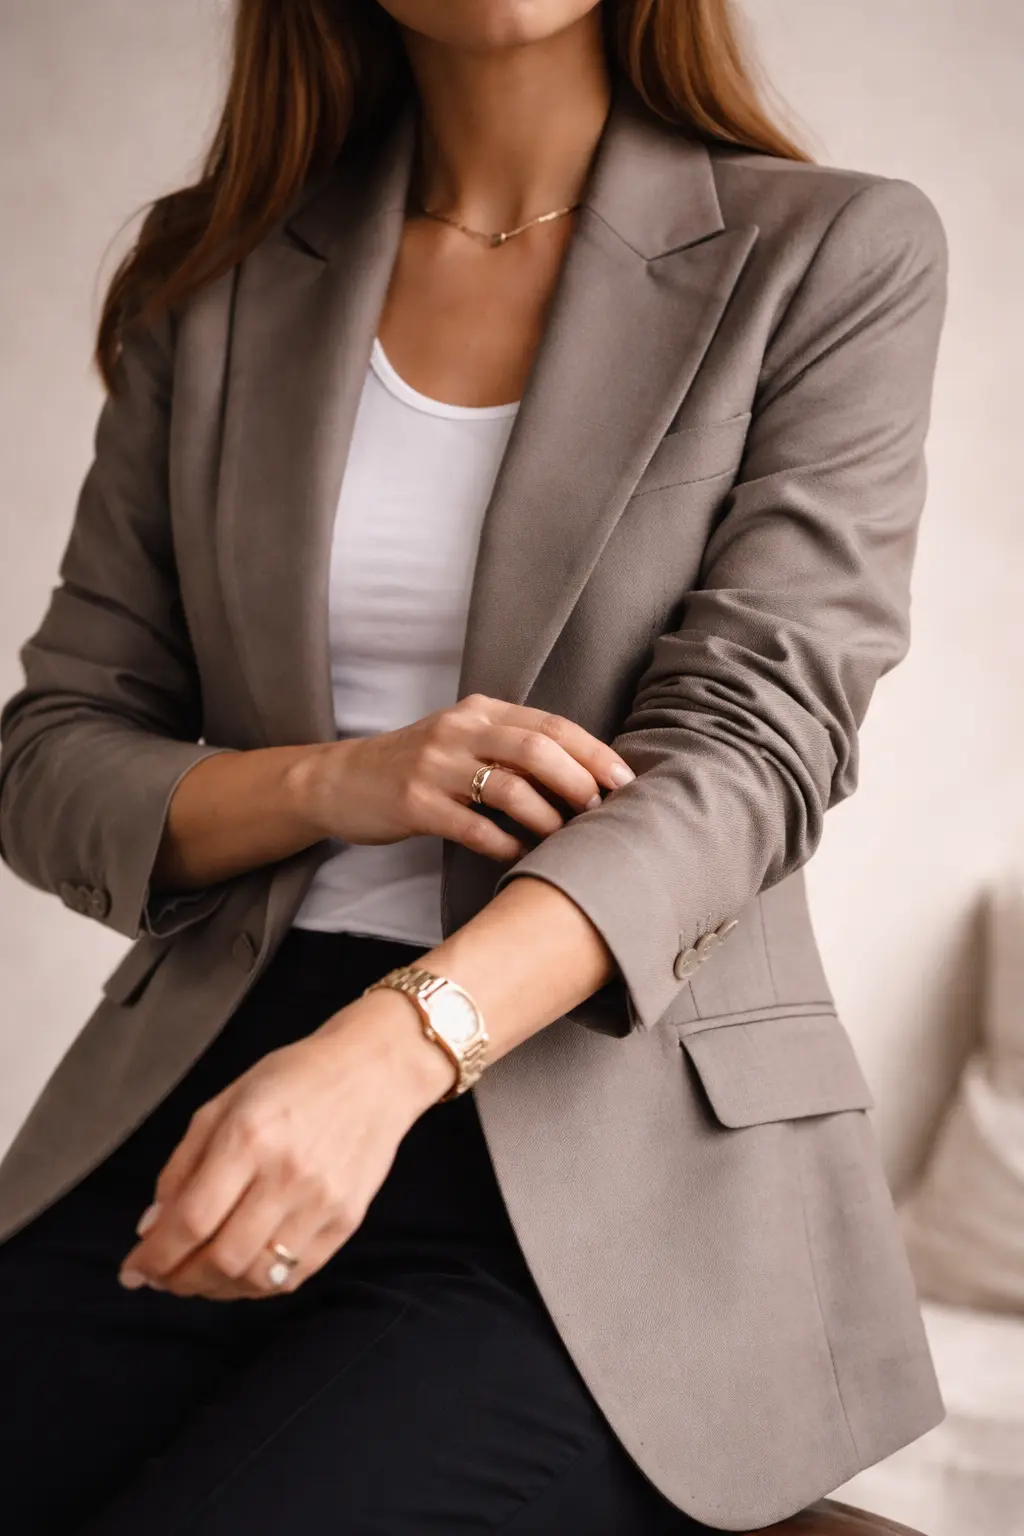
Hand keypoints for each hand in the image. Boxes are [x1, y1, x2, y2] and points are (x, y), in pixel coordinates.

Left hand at [116, 990, 452, 1300]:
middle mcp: (287, 1174)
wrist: (374, 1072)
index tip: (133, 1272)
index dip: (154, 1257)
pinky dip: (256, 1286)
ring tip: (196, 1277)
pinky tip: (239, 1271)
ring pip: (256, 1277)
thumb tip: (152, 1226)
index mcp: (249, 1136)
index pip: (191, 1220)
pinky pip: (293, 1276)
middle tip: (161, 1278)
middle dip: (178, 1280)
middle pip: (221, 1258)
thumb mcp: (226, 1102)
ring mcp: (321, 1203)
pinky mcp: (346, 1221)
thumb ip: (184, 1165)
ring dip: (214, 1288)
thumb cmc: (295, 1079)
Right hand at [289, 693, 634, 863]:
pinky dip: (506, 845)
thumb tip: (584, 777)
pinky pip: (473, 828)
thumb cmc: (417, 766)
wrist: (340, 781)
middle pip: (537, 749)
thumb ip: (512, 747)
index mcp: (479, 710)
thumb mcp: (463, 740)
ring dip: (547, 818)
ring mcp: (434, 766)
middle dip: (578, 782)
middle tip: (600, 812)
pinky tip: (522, 858)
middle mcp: (459, 729)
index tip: (626, 781)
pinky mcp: (414, 804)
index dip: (594, 752)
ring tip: (565, 838)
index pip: (551, 724)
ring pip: (509, 788)